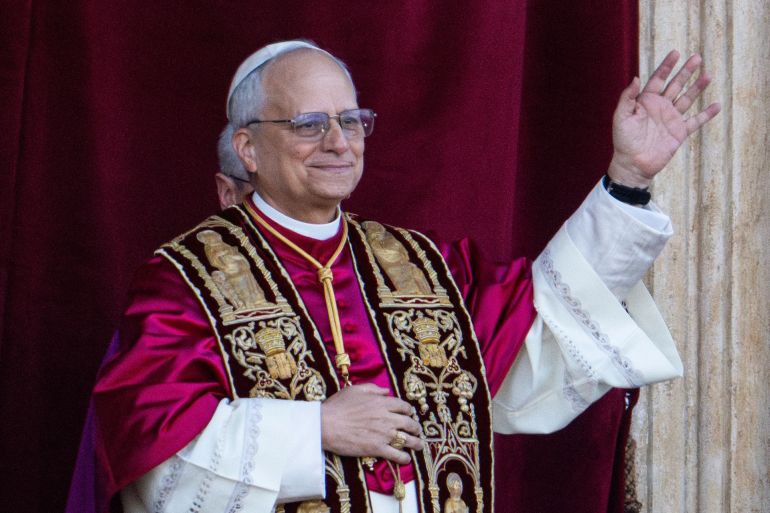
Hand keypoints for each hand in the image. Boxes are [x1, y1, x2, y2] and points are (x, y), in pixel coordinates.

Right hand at [321, 383, 422, 464]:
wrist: (326, 424)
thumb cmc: (338, 406)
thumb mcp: (355, 390)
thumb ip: (373, 388)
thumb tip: (386, 391)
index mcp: (382, 403)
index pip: (403, 406)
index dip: (408, 411)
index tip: (409, 414)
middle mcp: (386, 418)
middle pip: (409, 423)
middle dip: (415, 427)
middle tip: (417, 430)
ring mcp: (383, 434)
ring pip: (407, 439)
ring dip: (416, 443)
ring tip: (419, 445)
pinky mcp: (377, 448)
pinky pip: (396, 454)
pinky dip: (404, 457)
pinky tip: (407, 459)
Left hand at [608, 50, 720, 186]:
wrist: (633, 164)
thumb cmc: (623, 141)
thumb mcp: (621, 117)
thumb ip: (628, 97)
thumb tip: (636, 77)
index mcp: (645, 101)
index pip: (657, 79)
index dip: (666, 66)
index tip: (675, 52)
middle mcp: (660, 107)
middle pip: (675, 85)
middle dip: (686, 71)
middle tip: (697, 57)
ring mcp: (671, 119)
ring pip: (687, 99)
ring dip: (697, 87)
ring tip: (708, 75)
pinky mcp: (679, 133)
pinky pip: (696, 121)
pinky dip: (706, 114)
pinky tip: (717, 105)